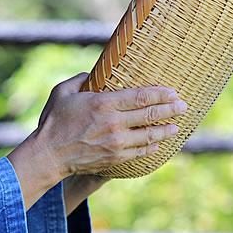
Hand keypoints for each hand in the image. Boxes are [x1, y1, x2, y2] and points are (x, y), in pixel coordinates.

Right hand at [7, 73, 186, 209]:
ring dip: (166, 130)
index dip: (161, 93)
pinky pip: (139, 153)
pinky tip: (158, 144)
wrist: (49, 155)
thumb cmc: (54, 121)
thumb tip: (92, 73)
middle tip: (183, 106)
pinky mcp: (115, 158)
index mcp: (104, 104)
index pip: (141, 96)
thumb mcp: (62, 92)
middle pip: (150, 115)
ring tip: (176, 126)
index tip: (173, 92)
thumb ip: (80, 79)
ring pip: (149, 136)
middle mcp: (114, 123)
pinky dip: (151, 148)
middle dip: (170, 109)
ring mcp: (116, 143)